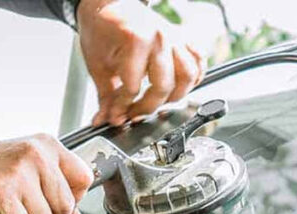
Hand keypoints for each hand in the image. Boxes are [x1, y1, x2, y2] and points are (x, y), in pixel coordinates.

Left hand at [78, 0, 204, 126]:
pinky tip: (179, 87)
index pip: (134, 88)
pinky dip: (194, 77)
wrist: (109, 6)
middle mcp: (160, 38)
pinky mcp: (182, 37)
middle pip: (164, 87)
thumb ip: (105, 97)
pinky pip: (199, 60)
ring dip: (174, 96)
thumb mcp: (97, 66)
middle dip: (147, 107)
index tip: (117, 117)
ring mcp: (175, 37)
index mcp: (136, 42)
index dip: (123, 108)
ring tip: (157, 103)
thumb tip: (107, 119)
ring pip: (188, 76)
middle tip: (134, 114)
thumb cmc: (102, 31)